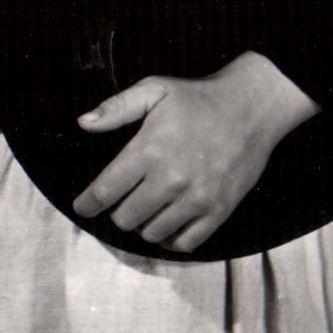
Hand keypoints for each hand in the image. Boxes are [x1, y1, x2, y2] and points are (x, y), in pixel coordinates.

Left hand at [72, 52, 318, 252]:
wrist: (250, 109)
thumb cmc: (197, 98)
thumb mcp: (154, 89)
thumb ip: (116, 107)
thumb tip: (83, 123)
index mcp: (149, 150)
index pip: (106, 190)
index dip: (88, 203)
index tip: (81, 207)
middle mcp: (171, 180)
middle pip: (126, 218)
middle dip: (118, 210)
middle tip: (124, 198)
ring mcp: (196, 199)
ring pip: (152, 234)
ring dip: (144, 224)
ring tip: (148, 207)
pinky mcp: (218, 211)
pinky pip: (185, 243)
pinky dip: (172, 238)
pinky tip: (169, 221)